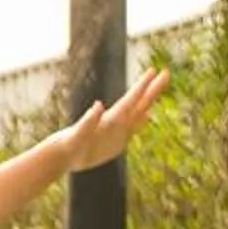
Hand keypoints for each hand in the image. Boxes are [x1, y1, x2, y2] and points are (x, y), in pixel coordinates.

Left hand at [54, 67, 168, 171]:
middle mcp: (115, 122)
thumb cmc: (67, 146)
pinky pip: (132, 129)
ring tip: (159, 87)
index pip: (130, 100)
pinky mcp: (116, 142)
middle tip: (166, 72)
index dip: (142, 87)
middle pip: (138, 102)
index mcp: (109, 119)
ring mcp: (116, 131)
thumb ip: (88, 121)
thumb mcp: (78, 135)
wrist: (61, 156)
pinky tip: (147, 116)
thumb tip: (98, 105)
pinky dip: (141, 121)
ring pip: (138, 113)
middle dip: (152, 88)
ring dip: (149, 101)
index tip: (153, 71)